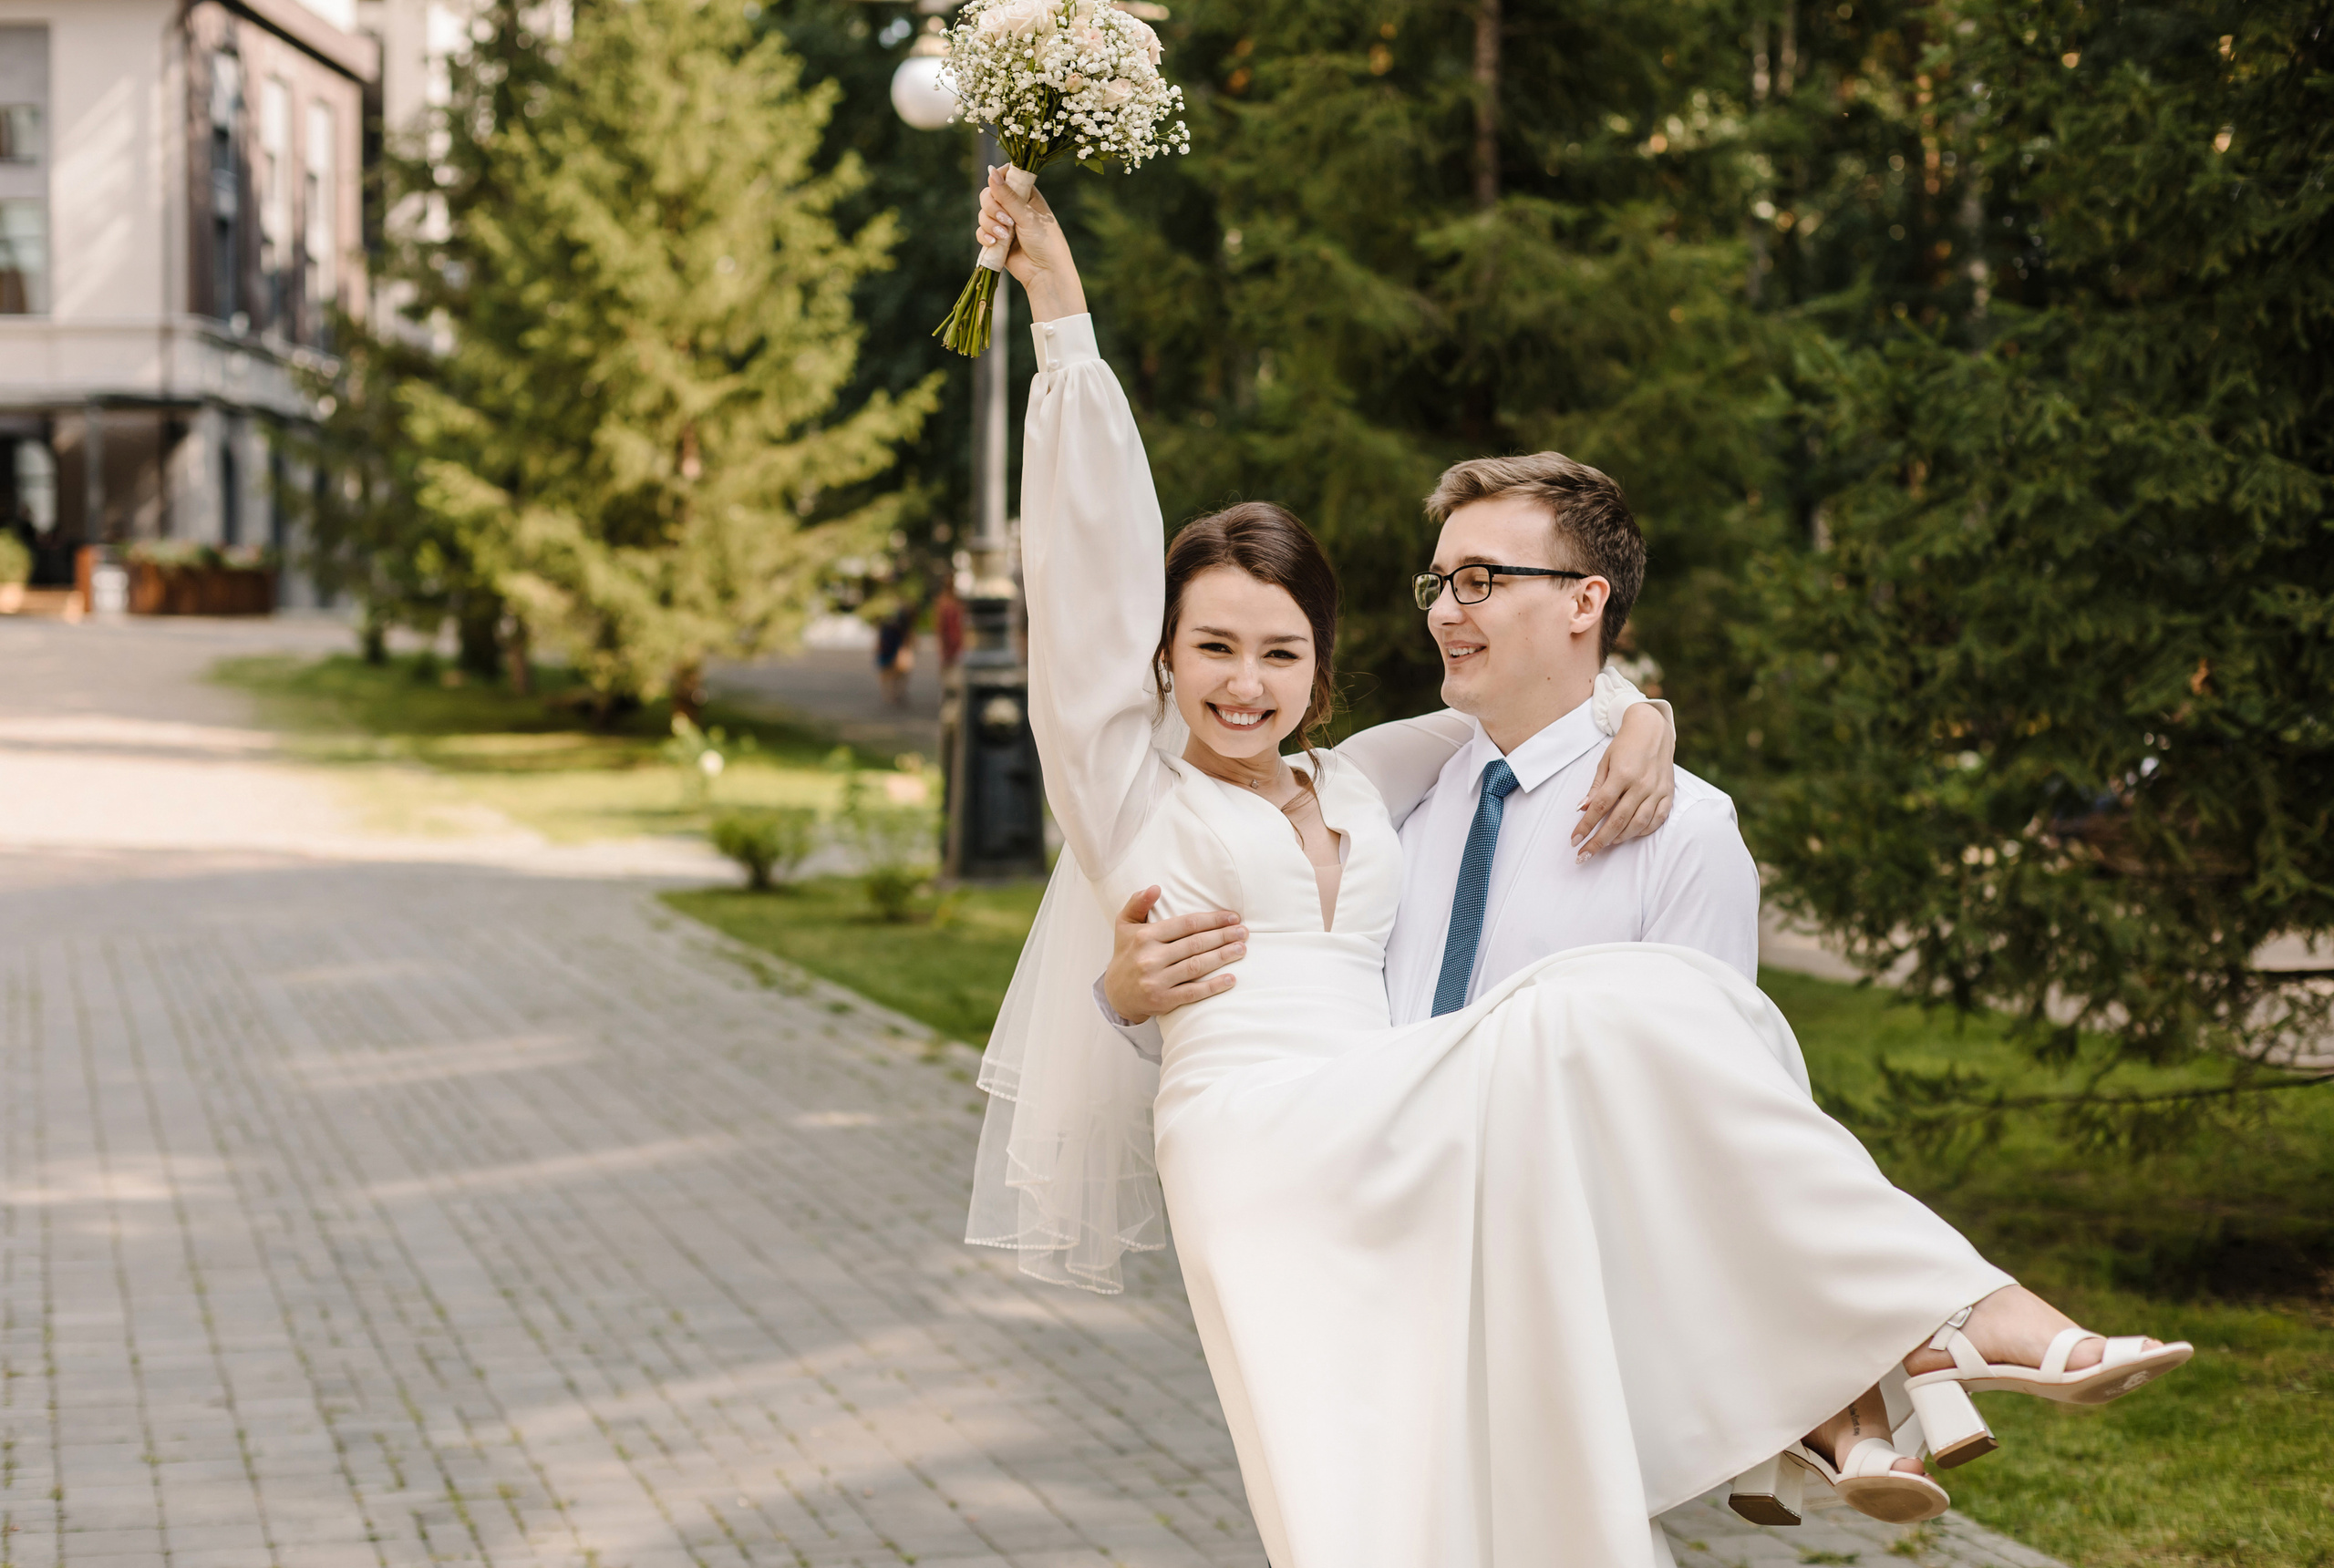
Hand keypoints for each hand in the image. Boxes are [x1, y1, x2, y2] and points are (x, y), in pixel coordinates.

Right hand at [977, 166, 1086, 320]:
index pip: (1006, 176)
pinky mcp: (996, 239)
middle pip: (989, 195)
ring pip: (983, 214)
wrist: (1045, 273)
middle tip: (1006, 220)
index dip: (998, 178)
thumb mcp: (1027, 216)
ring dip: (990, 224)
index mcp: (1026, 195)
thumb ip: (1007, 195)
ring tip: (1005, 237)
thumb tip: (991, 171)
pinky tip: (995, 243)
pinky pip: (981, 231)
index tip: (996, 184)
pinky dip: (985, 236)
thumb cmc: (1045, 242)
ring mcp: (1004, 223)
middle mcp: (1014, 206)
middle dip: (992, 207)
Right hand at [1103, 887, 1244, 1023]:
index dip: (1212, 920)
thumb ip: (1137, 903)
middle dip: (1223, 936)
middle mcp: (1150, 958)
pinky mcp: (1163, 1000)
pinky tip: (1231, 979)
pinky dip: (1213, 986)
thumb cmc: (1126, 953)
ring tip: (1241, 949)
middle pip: (1195, 944)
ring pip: (1196, 966)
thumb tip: (1155, 888)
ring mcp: (1157, 981)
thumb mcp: (1124, 925)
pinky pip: (1193, 992)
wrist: (1115, 993)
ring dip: (1222, 957)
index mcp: (1145, 936)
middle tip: (1243, 932)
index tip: (1232, 917)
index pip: (1186, 924)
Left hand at [1573, 701, 1674, 857]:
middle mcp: (1641, 784)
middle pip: (1618, 821)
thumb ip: (1596, 787)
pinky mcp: (1668, 794)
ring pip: (1638, 824)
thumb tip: (1582, 809)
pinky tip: (1630, 835)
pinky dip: (1643, 831)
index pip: (1600, 807)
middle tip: (1585, 854)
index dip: (1586, 826)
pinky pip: (1657, 820)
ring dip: (1620, 838)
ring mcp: (1657, 790)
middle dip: (1599, 841)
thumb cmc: (1625, 745)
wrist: (1653, 730)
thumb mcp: (1605, 762)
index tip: (1574, 840)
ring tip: (1606, 844)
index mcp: (1622, 774)